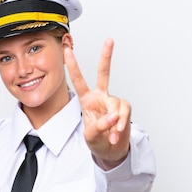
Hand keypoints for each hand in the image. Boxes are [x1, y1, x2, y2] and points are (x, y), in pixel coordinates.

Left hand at [65, 38, 130, 169]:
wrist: (111, 150)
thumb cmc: (97, 141)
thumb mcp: (90, 136)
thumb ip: (99, 126)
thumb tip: (113, 116)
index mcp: (86, 100)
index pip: (78, 80)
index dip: (73, 65)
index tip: (67, 50)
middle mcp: (100, 97)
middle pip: (104, 74)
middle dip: (106, 57)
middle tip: (109, 40)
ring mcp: (112, 102)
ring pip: (116, 104)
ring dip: (115, 121)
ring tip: (111, 134)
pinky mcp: (124, 109)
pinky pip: (124, 112)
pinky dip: (122, 123)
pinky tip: (118, 131)